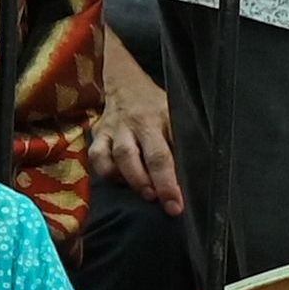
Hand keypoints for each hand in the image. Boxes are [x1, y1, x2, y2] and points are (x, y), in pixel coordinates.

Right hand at [91, 48, 183, 213]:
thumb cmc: (158, 106)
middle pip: (136, 157)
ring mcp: (113, 129)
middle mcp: (134, 124)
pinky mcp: (97, 134)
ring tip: (143, 193)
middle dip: (148, 184)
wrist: (126, 84)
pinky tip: (120, 180)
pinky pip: (96, 156)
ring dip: (128, 179)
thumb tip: (192, 176)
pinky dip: (106, 172)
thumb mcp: (177, 115)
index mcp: (160, 118)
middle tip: (161, 203)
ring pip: (113, 157)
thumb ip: (181, 142)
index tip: (175, 205)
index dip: (168, 182)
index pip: (163, 154)